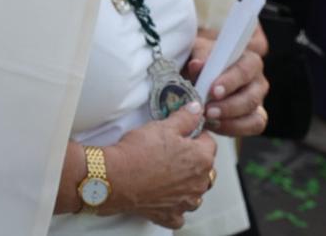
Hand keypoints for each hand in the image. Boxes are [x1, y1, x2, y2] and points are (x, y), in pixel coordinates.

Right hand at [103, 105, 217, 228]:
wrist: (116, 178)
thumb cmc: (139, 152)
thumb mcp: (163, 126)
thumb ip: (185, 118)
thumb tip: (197, 110)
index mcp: (201, 159)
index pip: (209, 143)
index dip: (196, 136)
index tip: (184, 134)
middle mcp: (199, 183)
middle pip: (205, 169)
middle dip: (194, 161)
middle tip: (173, 153)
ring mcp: (186, 202)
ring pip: (195, 192)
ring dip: (187, 185)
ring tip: (168, 174)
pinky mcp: (171, 215)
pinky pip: (179, 213)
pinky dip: (174, 206)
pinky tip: (164, 196)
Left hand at [186, 27, 269, 137]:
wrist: (197, 76)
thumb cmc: (201, 61)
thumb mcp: (197, 52)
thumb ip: (199, 58)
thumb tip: (197, 65)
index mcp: (248, 60)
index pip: (245, 70)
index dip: (231, 81)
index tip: (213, 91)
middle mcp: (257, 81)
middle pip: (252, 97)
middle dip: (229, 106)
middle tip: (208, 110)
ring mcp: (258, 102)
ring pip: (255, 117)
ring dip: (230, 121)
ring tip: (208, 119)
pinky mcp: (254, 119)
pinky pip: (252, 128)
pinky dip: (232, 129)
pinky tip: (213, 125)